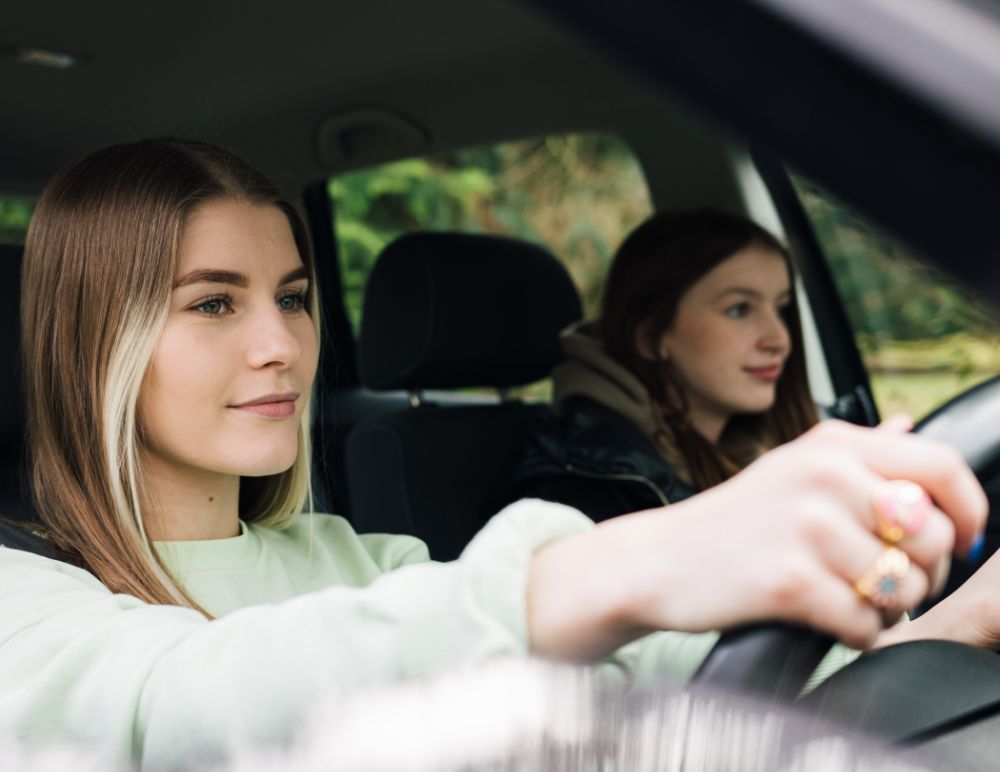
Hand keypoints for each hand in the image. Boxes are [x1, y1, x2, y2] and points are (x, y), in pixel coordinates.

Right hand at [527, 420, 986, 660]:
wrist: (660, 560)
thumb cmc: (731, 522)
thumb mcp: (792, 468)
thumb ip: (857, 453)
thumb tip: (912, 425)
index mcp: (831, 445)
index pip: (941, 466)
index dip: (969, 510)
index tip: (961, 539)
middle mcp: (822, 475)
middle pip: (932, 536)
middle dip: (921, 574)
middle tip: (884, 583)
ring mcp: (804, 526)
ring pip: (902, 587)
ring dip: (885, 609)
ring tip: (848, 600)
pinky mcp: (788, 579)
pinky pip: (865, 624)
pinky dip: (856, 635)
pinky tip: (828, 620)